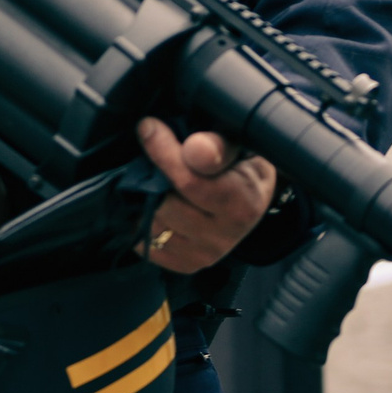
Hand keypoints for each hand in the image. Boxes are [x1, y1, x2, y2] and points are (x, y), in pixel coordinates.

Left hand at [135, 118, 276, 274]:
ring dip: (146, 200)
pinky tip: (156, 204)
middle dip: (154, 177)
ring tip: (157, 182)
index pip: (190, 182)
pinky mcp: (186, 265)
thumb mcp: (237, 144)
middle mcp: (227, 236)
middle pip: (166, 205)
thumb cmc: (239, 163)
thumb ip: (217, 145)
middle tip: (154, 158)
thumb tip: (196, 150)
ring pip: (153, 225)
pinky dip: (143, 222)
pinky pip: (147, 244)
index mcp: (244, 202)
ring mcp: (206, 255)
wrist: (248, 197)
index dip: (163, 152)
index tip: (148, 127)